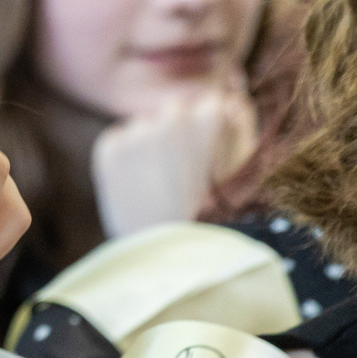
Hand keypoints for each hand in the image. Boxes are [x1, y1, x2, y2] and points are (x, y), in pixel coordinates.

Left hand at [92, 83, 256, 239]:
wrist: (174, 260)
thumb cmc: (222, 216)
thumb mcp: (246, 170)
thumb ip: (239, 125)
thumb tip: (230, 97)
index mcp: (213, 116)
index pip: (212, 104)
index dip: (214, 131)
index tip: (214, 160)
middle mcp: (171, 118)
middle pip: (176, 108)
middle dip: (181, 131)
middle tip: (186, 171)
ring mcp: (137, 133)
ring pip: (145, 124)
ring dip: (153, 143)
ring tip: (164, 183)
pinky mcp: (110, 149)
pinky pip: (118, 138)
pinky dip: (127, 154)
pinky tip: (142, 183)